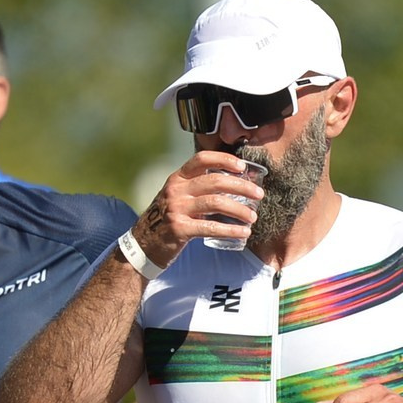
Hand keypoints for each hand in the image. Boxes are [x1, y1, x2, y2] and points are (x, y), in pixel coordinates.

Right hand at [130, 152, 266, 265]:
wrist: (143, 243)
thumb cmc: (167, 219)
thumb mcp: (177, 196)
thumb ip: (197, 189)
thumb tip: (234, 185)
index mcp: (177, 178)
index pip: (202, 159)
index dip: (224, 159)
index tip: (241, 166)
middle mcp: (176, 190)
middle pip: (215, 181)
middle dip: (242, 186)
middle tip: (258, 194)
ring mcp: (176, 209)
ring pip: (216, 203)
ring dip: (240, 210)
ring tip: (252, 217)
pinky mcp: (179, 229)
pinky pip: (211, 227)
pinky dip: (231, 230)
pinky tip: (243, 233)